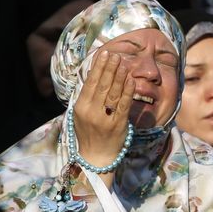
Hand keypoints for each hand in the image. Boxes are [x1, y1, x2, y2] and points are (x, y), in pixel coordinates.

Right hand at [73, 51, 134, 173]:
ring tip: (123, 62)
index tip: (103, 54)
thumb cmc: (89, 132)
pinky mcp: (119, 124)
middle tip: (114, 54)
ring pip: (113, 93)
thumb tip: (95, 74)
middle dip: (109, 68)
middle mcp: (92, 112)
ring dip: (119, 76)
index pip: (90, 83)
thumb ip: (87, 96)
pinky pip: (124, 105)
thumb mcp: (81, 114)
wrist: (96, 157)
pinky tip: (131, 80)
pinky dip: (127, 91)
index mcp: (81, 108)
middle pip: (102, 85)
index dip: (97, 68)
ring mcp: (106, 118)